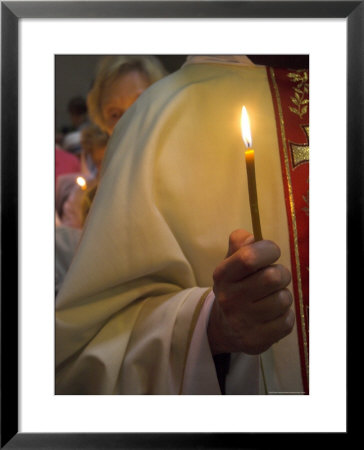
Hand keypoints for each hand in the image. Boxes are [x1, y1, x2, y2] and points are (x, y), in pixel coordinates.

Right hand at [208, 229, 294, 354]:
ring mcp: (243, 321)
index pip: (249, 257)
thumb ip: (239, 243)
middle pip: (273, 277)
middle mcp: (230, 298)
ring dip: (283, 295)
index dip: (268, 250)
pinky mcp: (257, 340)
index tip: (271, 253)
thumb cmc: (234, 287)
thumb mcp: (230, 263)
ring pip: (283, 299)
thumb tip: (251, 237)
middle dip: (281, 273)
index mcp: (223, 275)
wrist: (223, 328)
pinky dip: (285, 315)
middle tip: (275, 278)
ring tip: (272, 297)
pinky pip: (287, 321)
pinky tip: (273, 315)